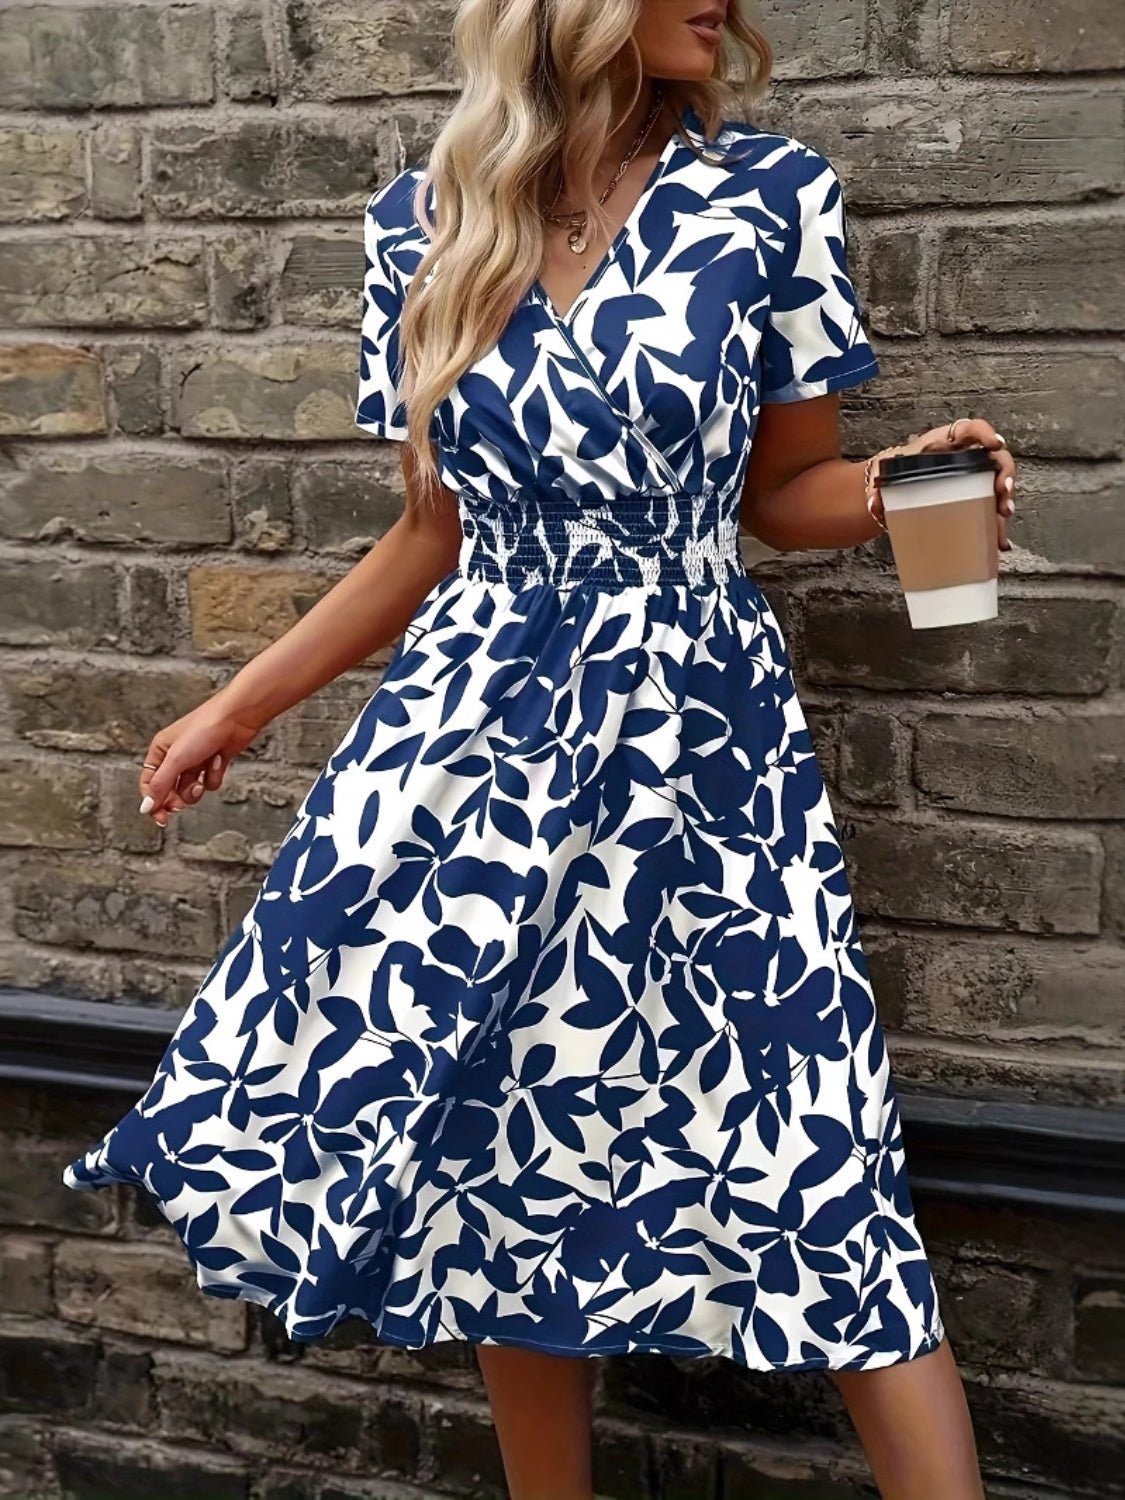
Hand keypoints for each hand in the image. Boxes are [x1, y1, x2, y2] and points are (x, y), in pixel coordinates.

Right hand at [138, 698, 265, 828]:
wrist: (238, 717)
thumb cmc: (205, 728)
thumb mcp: (176, 759)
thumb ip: (160, 785)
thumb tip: (146, 806)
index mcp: (160, 751)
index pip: (149, 784)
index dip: (153, 802)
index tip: (161, 819)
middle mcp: (176, 756)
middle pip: (169, 790)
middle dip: (176, 798)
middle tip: (180, 805)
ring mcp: (196, 760)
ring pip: (190, 789)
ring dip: (196, 789)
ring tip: (201, 781)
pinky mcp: (214, 762)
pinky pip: (210, 781)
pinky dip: (214, 775)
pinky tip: (219, 761)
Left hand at [866, 417, 1015, 550]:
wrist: (889, 493)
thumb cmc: (891, 475)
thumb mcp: (882, 475)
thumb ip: (877, 488)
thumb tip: (874, 504)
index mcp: (944, 441)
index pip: (970, 428)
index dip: (985, 433)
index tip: (994, 444)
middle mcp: (964, 456)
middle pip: (994, 457)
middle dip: (1004, 472)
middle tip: (1003, 490)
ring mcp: (971, 478)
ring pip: (997, 483)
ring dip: (1004, 498)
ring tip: (1003, 514)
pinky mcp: (971, 499)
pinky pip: (989, 508)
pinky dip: (995, 524)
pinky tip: (998, 540)